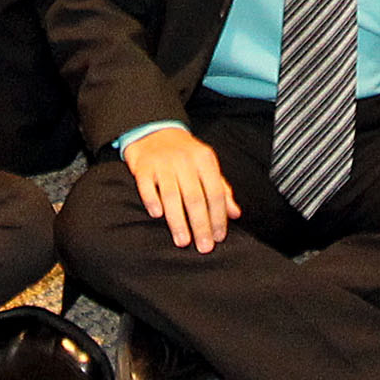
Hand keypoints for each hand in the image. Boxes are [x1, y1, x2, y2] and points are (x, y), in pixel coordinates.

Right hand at [123, 125, 240, 253]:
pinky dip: (152, 201)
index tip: (218, 238)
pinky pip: (147, 186)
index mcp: (204, 160)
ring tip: (183, 241)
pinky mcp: (143, 167)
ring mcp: (163, 163)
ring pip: (172, 195)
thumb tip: (235, 214)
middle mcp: (185, 160)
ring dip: (178, 221)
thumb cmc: (185, 155)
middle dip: (201, 225)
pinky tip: (157, 216)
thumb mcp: (206, 166)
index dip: (218, 217)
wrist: (155, 132)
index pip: (215, 192)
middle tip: (204, 247)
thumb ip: (221, 189)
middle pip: (195, 198)